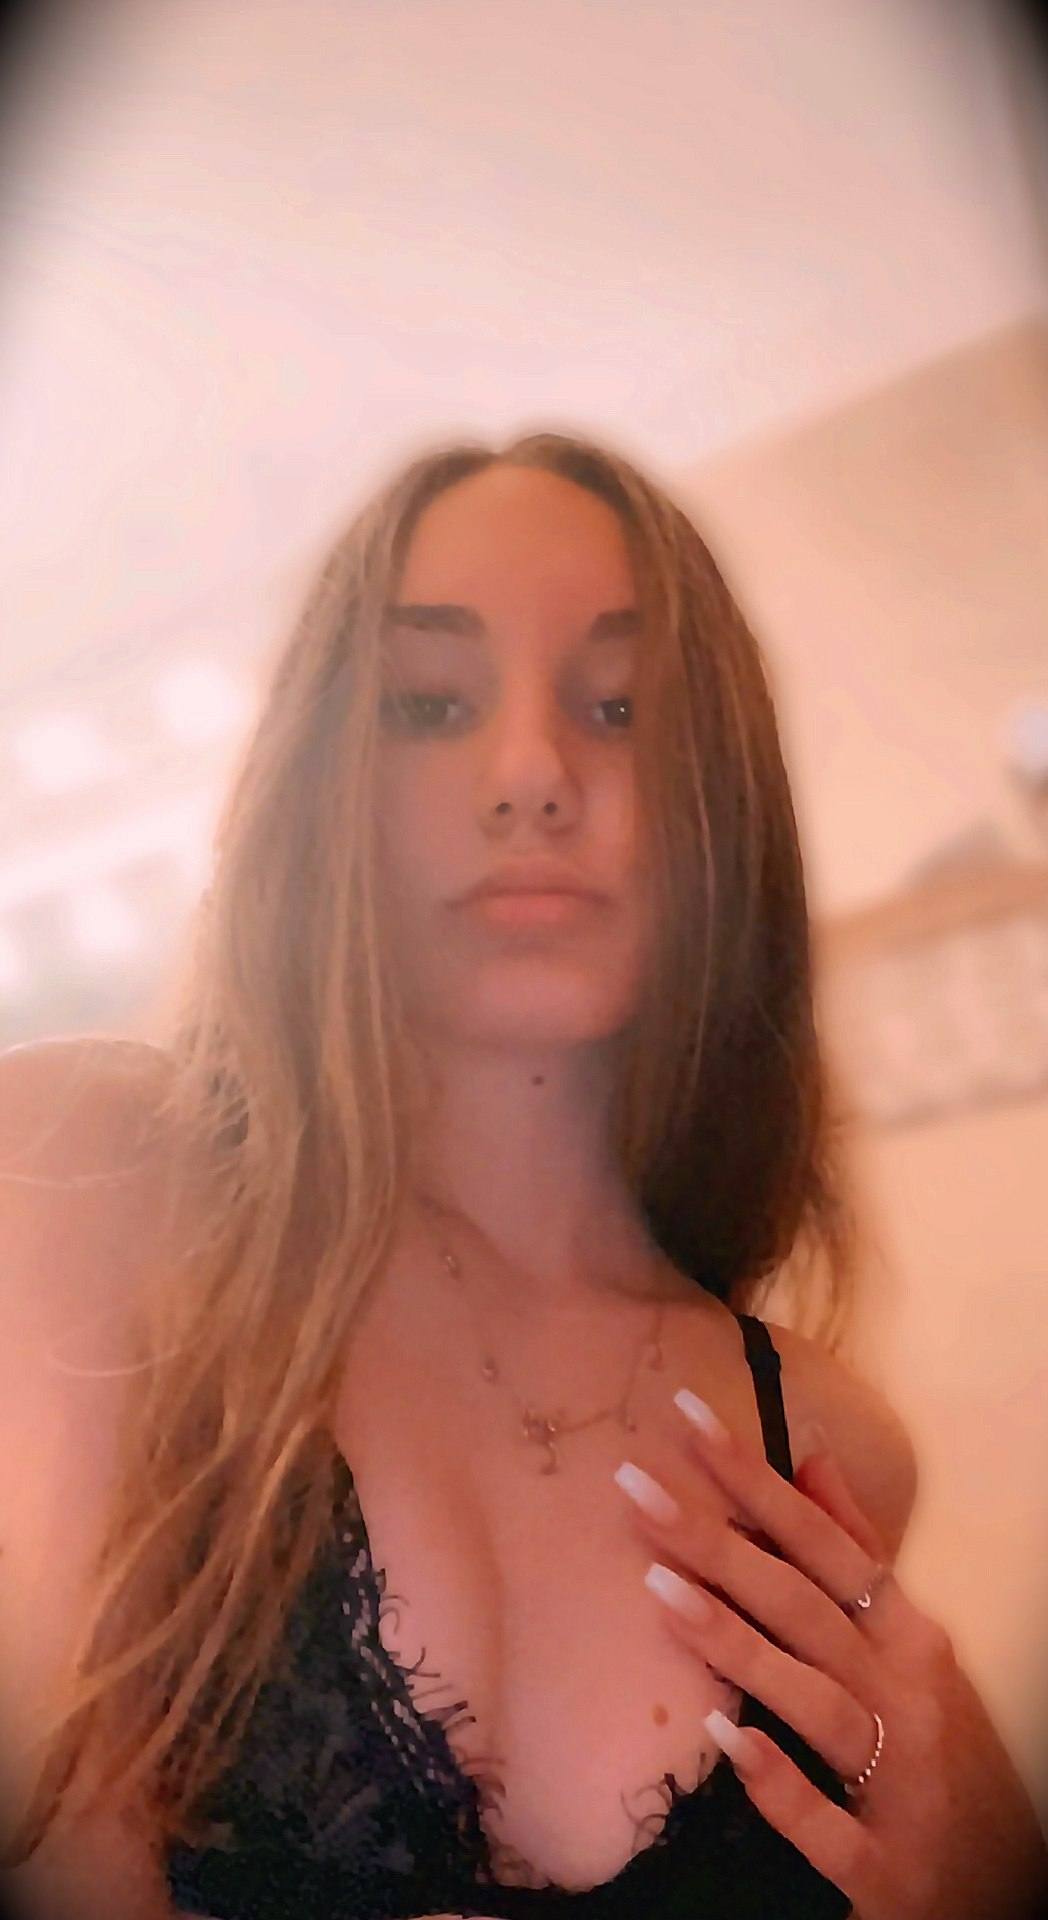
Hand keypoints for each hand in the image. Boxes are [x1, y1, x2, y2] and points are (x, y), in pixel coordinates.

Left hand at [613, 1396, 1047, 1919]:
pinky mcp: (882, 1867)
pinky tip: (723, 1741)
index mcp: (907, 1637)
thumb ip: (858, 1552)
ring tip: (656, 1589)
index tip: (685, 1417)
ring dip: (737, 1644)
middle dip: (719, 1541)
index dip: (756, 1479)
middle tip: (633, 1487)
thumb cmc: (938, 1748)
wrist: (1003, 1885)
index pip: (824, 1542)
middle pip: (804, 1606)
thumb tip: (811, 1459)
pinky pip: (825, 1825)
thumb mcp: (909, 1644)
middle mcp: (906, 1695)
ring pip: (813, 1700)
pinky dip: (778, 1784)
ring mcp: (898, 1781)